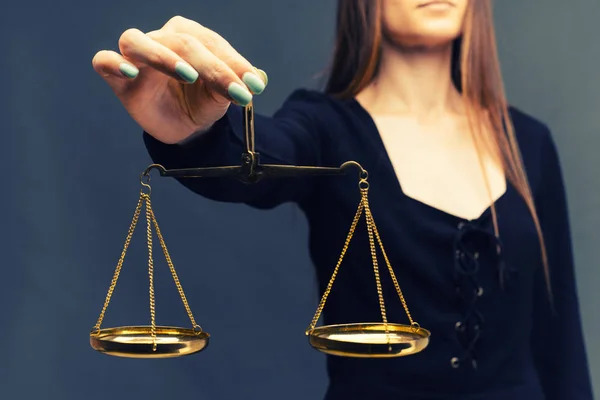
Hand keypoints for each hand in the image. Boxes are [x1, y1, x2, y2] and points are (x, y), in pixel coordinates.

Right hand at [92, 16, 267, 143]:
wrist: (183, 127)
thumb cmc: (203, 101)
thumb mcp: (222, 96)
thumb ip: (233, 85)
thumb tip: (257, 79)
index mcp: (190, 35)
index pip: (212, 43)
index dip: (234, 64)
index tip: (254, 87)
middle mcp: (162, 38)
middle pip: (182, 43)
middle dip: (212, 67)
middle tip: (235, 91)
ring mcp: (136, 56)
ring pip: (138, 42)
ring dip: (163, 56)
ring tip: (189, 75)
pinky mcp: (118, 78)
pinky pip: (105, 61)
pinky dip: (114, 63)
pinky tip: (131, 73)